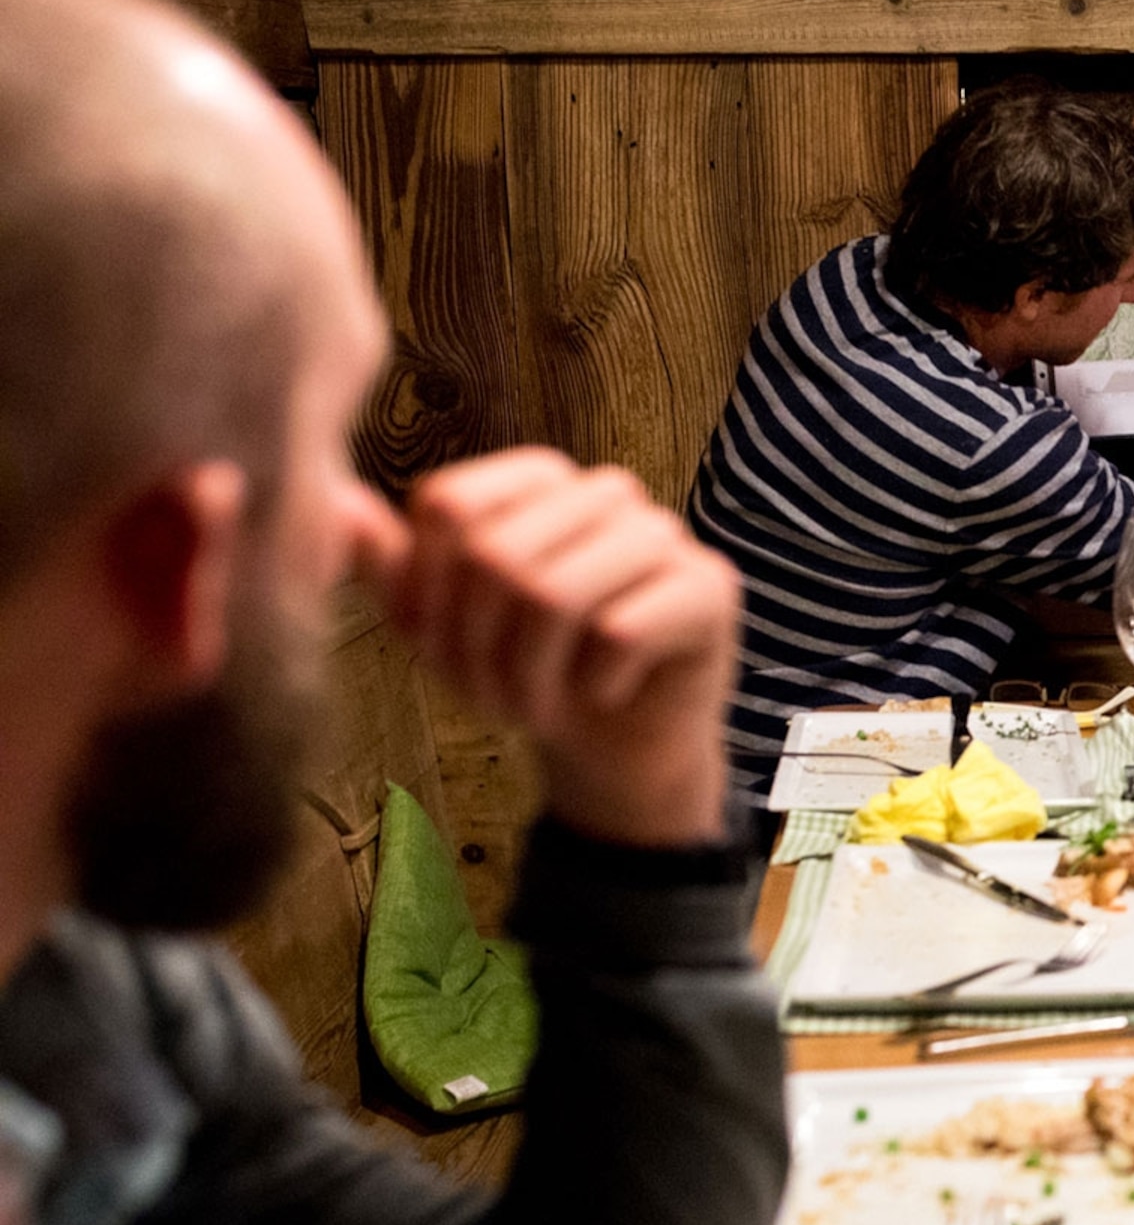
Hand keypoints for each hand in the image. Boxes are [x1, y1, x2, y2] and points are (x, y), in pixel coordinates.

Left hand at [365, 449, 741, 848]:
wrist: (621, 746)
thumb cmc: (532, 671)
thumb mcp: (441, 624)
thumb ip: (392, 565)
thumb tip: (332, 505)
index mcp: (540, 478)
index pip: (451, 505)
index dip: (427, 594)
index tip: (438, 653)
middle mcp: (606, 491)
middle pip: (497, 554)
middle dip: (474, 649)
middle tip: (489, 701)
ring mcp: (665, 535)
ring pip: (555, 593)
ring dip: (529, 675)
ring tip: (533, 710)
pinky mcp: (710, 588)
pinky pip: (621, 630)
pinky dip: (592, 684)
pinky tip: (601, 696)